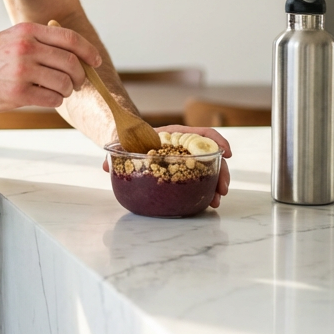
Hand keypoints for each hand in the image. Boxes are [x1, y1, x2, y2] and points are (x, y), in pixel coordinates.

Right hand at [0, 22, 101, 112]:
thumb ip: (38, 40)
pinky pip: (52, 99)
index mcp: (27, 31)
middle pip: (71, 63)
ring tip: (57, 91)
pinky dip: (55, 101)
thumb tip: (73, 52)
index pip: (70, 38)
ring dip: (67, 91)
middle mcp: (27, 48)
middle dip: (80, 76)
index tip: (96, 62)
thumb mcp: (11, 38)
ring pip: (64, 83)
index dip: (88, 51)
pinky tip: (45, 98)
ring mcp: (22, 71)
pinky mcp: (18, 93)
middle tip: (76, 83)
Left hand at [101, 124, 230, 207]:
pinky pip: (199, 178)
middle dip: (221, 172)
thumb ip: (116, 151)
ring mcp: (186, 158)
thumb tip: (107, 165)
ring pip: (209, 168)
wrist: (127, 142)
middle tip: (222, 190)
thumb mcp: (123, 142)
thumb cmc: (129, 139)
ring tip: (216, 200)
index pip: (202, 133)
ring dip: (216, 183)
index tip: (227, 153)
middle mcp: (184, 146)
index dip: (217, 141)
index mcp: (174, 134)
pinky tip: (207, 201)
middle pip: (210, 155)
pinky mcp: (183, 170)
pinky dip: (206, 188)